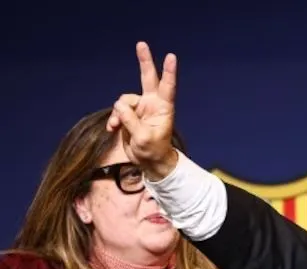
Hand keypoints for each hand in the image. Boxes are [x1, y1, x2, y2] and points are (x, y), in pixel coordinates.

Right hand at [107, 42, 178, 180]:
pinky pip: (118, 110)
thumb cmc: (153, 151)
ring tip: (116, 127)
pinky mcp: (130, 115)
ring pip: (124, 100)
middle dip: (144, 61)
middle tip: (141, 44)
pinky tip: (112, 128)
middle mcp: (152, 104)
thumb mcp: (143, 139)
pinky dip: (114, 119)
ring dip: (118, 113)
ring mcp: (141, 108)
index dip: (168, 72)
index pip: (167, 87)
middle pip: (147, 78)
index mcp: (163, 109)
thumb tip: (120, 105)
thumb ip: (132, 121)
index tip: (171, 56)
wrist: (149, 162)